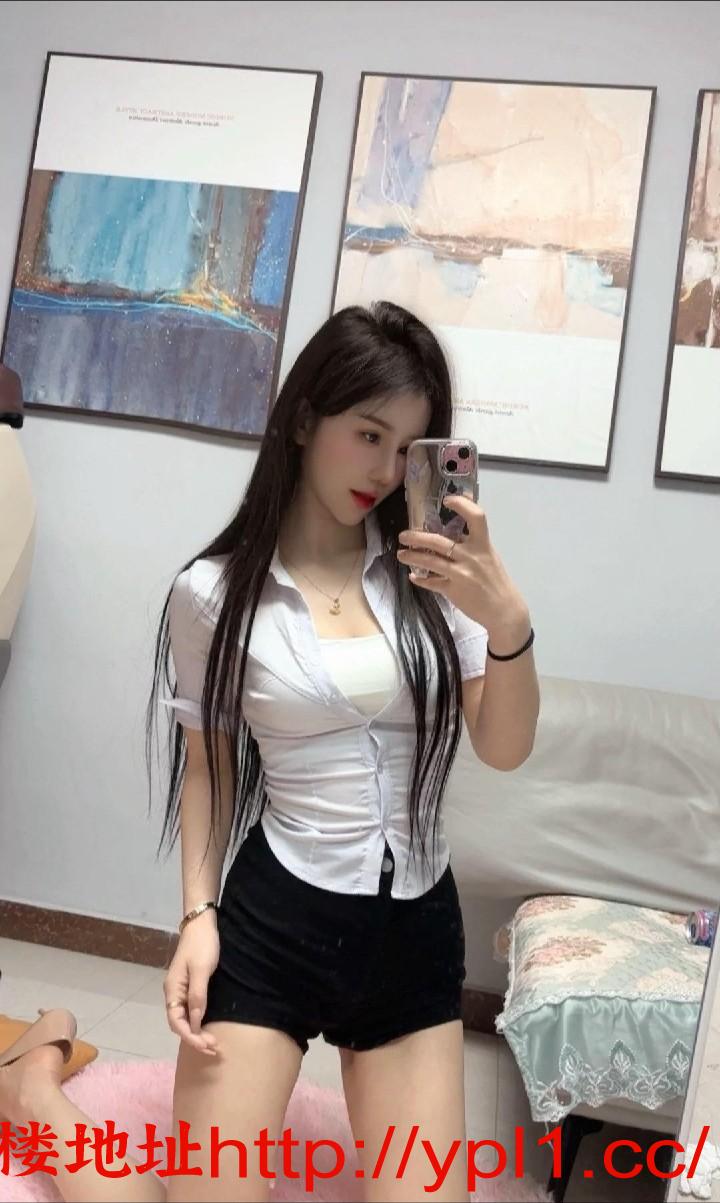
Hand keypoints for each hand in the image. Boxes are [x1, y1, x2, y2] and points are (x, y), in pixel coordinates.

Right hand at [164, 912, 220, 1055]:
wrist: (201, 924)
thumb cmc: (202, 945)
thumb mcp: (201, 970)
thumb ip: (198, 996)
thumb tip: (196, 1022)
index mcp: (172, 990)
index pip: (177, 1022)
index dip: (191, 1037)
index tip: (207, 1046)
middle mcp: (173, 994)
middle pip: (180, 1024)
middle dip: (195, 1039)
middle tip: (214, 1048)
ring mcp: (181, 990)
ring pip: (185, 1019)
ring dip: (197, 1033)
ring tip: (213, 1043)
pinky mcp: (189, 986)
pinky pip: (191, 1011)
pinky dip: (199, 1022)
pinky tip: (207, 1028)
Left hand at [396, 493, 530, 641]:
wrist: (504, 610)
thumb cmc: (496, 580)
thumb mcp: (489, 556)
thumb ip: (473, 543)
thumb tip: (453, 528)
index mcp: (483, 545)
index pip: (476, 517)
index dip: (461, 505)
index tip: (447, 500)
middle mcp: (471, 556)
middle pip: (439, 541)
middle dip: (417, 537)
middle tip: (404, 535)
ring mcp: (461, 574)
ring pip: (430, 561)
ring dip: (412, 556)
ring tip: (401, 554)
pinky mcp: (453, 591)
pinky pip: (432, 583)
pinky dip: (420, 580)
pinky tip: (414, 577)